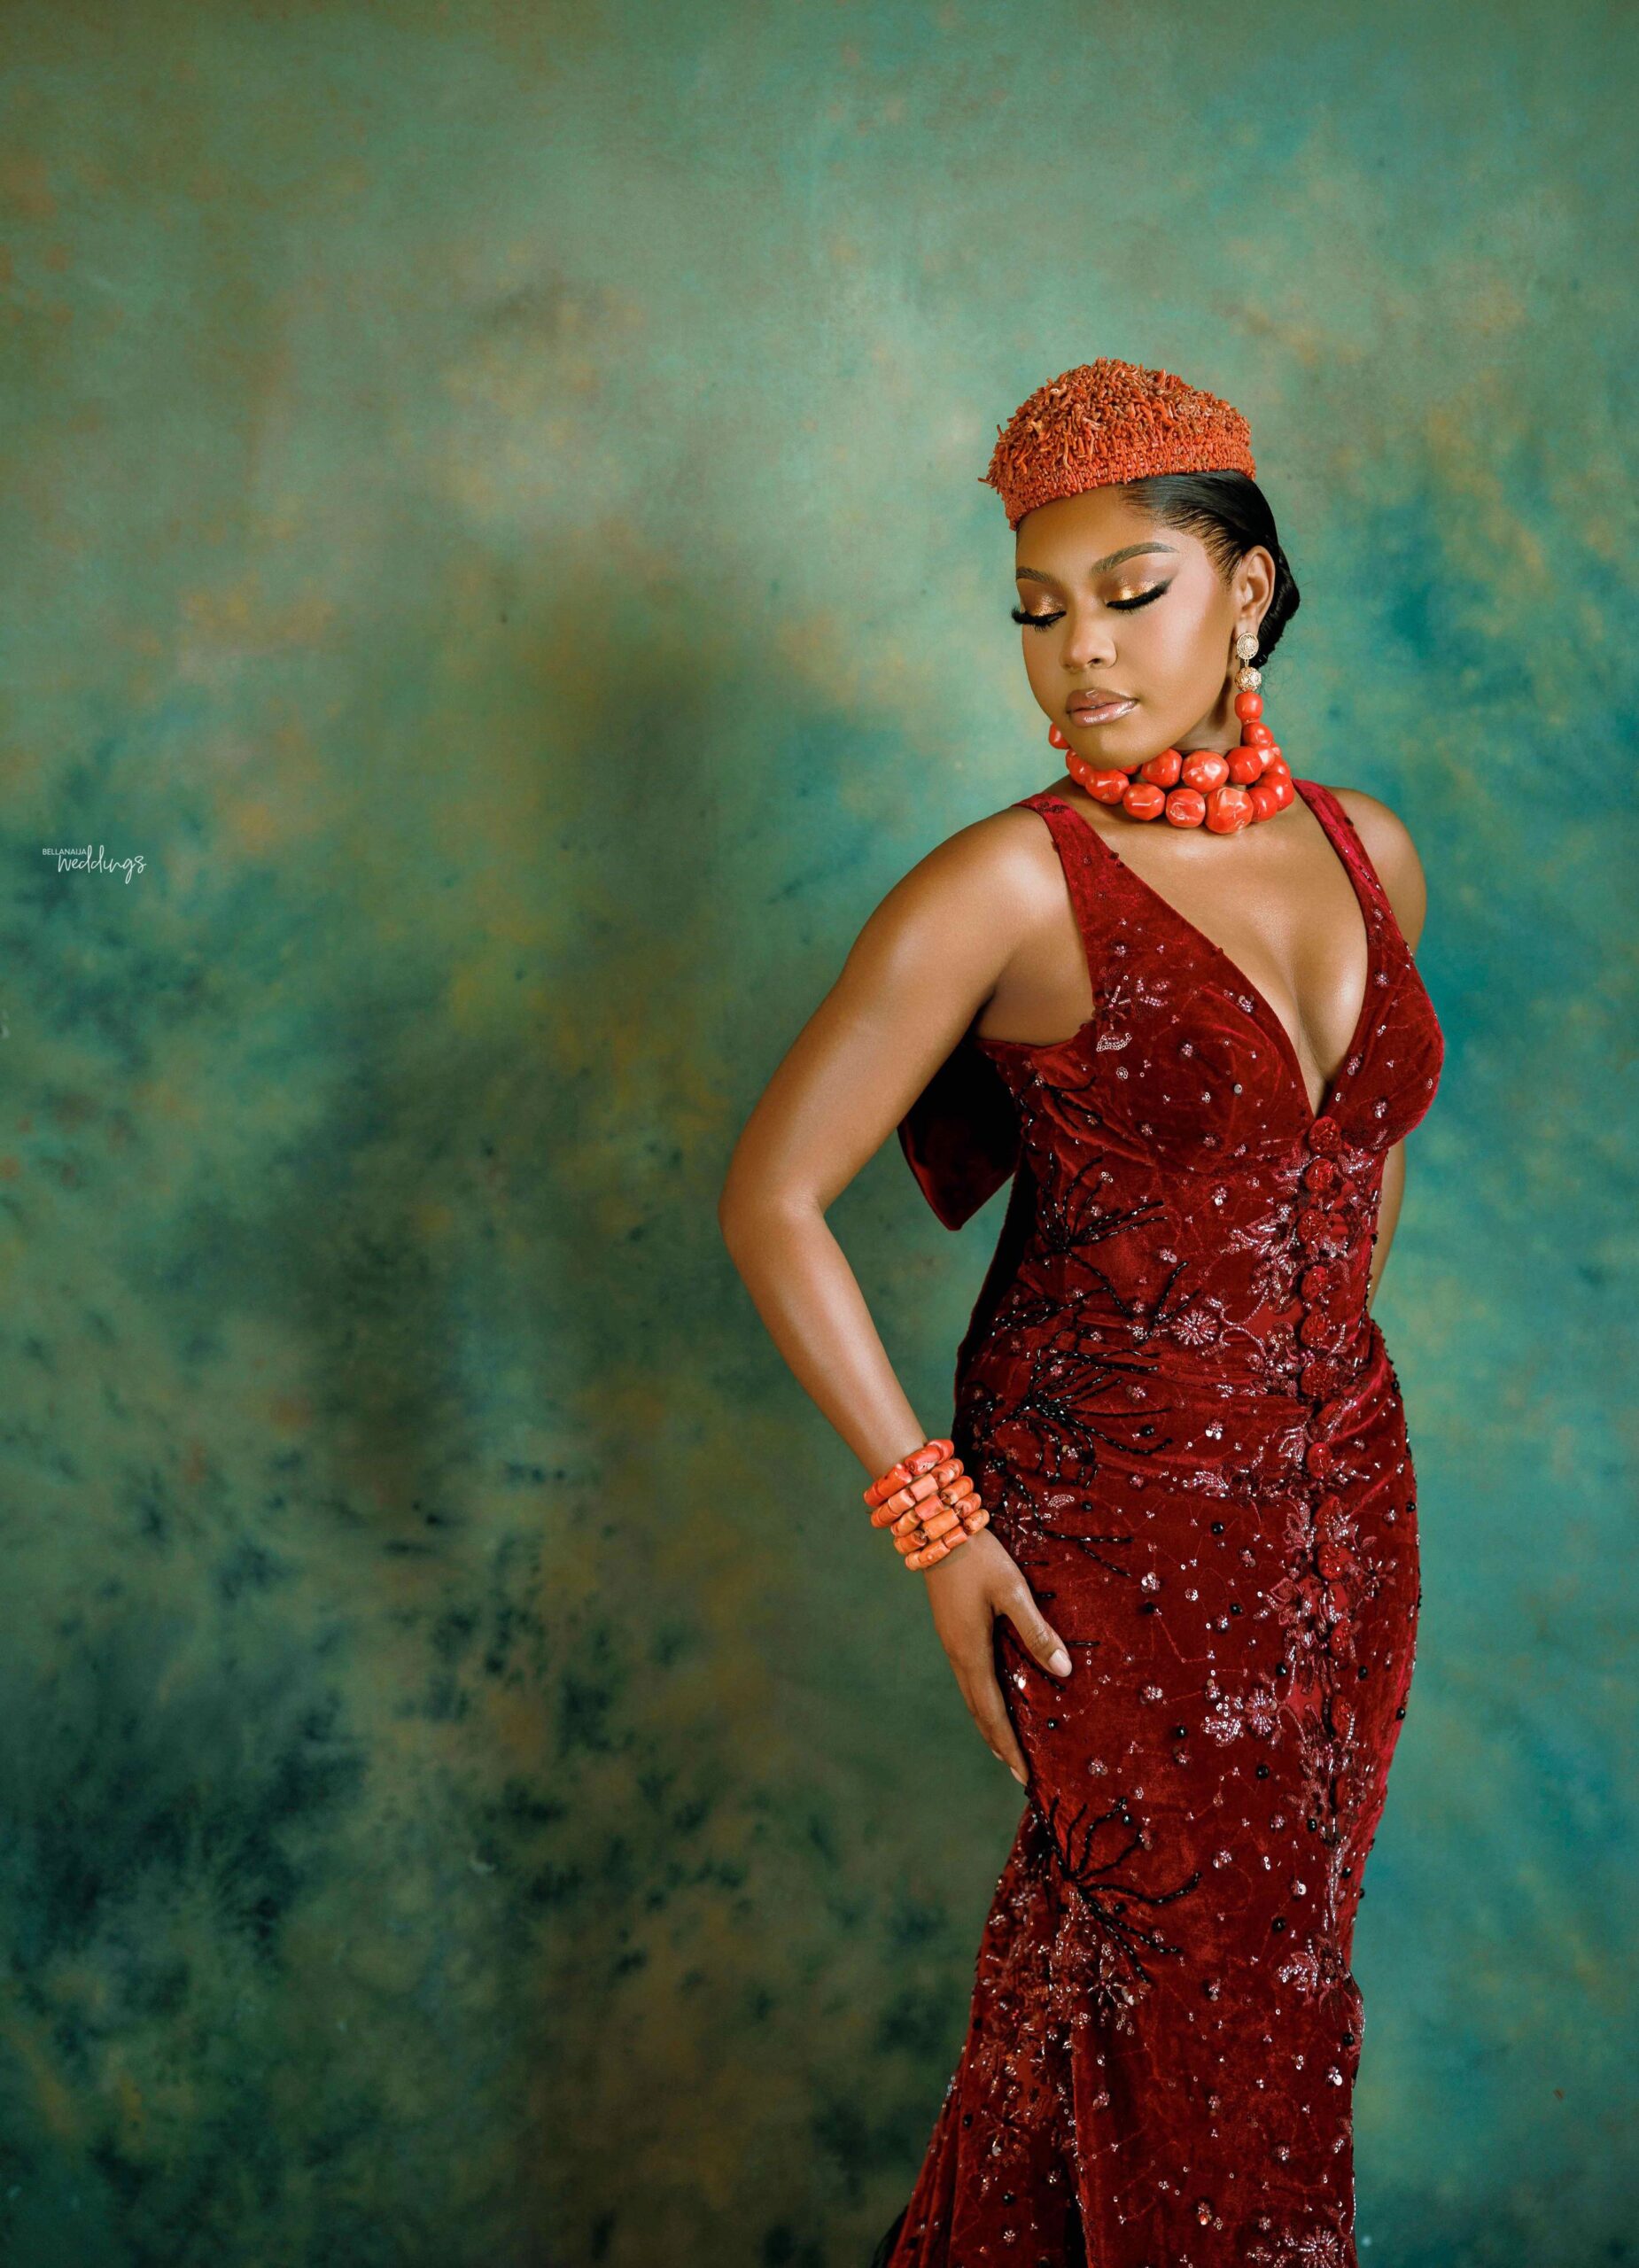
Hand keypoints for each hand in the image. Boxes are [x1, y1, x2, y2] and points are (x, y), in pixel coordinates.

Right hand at [921, 1526, 1071, 1784]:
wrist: (936, 1526)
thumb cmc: (979, 1558)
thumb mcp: (1013, 1591)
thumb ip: (1037, 1631)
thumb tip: (1064, 1672)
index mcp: (971, 1651)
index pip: (993, 1713)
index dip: (1009, 1746)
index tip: (1024, 1777)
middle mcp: (957, 1654)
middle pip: (978, 1711)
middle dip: (999, 1743)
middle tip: (1019, 1774)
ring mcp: (951, 1642)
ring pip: (971, 1695)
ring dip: (989, 1723)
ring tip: (1007, 1746)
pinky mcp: (952, 1630)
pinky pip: (969, 1677)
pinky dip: (982, 1700)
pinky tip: (993, 1698)